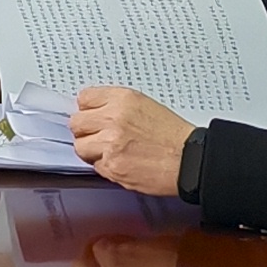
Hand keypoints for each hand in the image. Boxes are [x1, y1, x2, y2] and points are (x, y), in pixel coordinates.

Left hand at [69, 86, 197, 193]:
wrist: (190, 159)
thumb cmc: (172, 135)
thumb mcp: (144, 105)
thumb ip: (116, 106)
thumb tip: (93, 111)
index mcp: (122, 99)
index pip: (84, 99)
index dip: (88, 110)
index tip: (92, 116)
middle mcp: (113, 118)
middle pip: (76, 123)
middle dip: (86, 131)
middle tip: (99, 136)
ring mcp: (110, 144)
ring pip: (80, 146)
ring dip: (92, 150)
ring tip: (110, 152)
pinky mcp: (112, 166)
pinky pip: (95, 166)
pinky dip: (105, 166)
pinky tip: (122, 162)